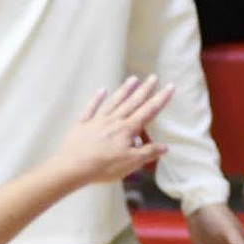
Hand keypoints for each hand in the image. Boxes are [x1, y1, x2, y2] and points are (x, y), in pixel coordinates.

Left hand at [56, 76, 172, 185]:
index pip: (148, 112)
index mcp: (127, 129)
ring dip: (124, 90)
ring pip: (114, 102)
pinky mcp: (83, 125)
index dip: (160, 99)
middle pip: (132, 103)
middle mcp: (114, 121)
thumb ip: (148, 153)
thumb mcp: (130, 163)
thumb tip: (165, 147)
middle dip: (144, 90)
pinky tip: (102, 89)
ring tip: (133, 78)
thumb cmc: (104, 167)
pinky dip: (96, 98)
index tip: (170, 87)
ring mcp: (97, 121)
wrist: (73, 167)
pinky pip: (91, 108)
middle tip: (153, 77)